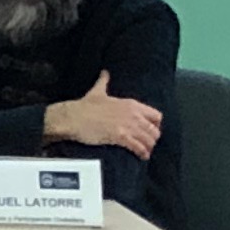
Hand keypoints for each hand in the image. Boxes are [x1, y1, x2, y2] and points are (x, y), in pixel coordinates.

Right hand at [44, 74, 163, 157]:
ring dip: (149, 147)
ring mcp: (128, 125)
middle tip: (148, 144)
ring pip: (148, 140)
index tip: (151, 130)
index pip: (156, 115)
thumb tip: (104, 73)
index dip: (156, 125)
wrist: (74, 117)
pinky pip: (138, 147)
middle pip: (154, 130)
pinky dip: (142, 153)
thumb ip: (104, 82)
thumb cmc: (85, 106)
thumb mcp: (97, 91)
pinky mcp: (120, 136)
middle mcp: (133, 114)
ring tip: (146, 152)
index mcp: (131, 104)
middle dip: (153, 139)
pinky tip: (142, 156)